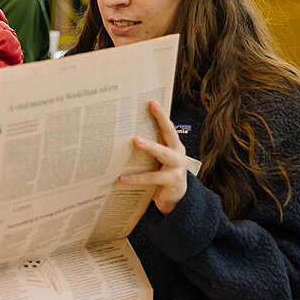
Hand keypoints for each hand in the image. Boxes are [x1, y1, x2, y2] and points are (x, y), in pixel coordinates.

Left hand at [119, 100, 187, 214]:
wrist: (177, 198)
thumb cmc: (162, 174)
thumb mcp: (158, 159)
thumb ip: (149, 147)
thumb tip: (122, 134)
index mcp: (174, 145)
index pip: (168, 127)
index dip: (161, 114)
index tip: (151, 101)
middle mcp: (178, 153)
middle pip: (170, 134)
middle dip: (161, 120)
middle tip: (150, 107)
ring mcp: (177, 167)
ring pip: (163, 154)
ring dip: (149, 146)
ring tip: (135, 140)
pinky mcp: (172, 181)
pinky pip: (152, 178)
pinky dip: (137, 178)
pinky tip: (122, 178)